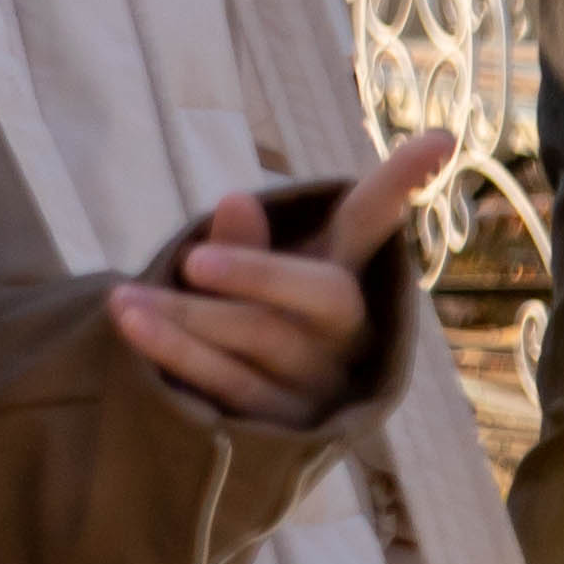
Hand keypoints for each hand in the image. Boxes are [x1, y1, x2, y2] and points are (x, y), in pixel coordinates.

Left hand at [115, 132, 445, 426]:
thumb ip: (242, 242)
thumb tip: (237, 200)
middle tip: (193, 259)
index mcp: (343, 279)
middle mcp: (348, 331)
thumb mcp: (240, 273)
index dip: (401, 181)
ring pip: (262, 342)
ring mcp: (322, 382)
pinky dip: (177, 355)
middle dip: (256, 273)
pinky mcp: (287, 427)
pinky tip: (134, 329)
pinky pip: (230, 387)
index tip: (441, 136)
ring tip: (122, 299)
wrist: (234, 413)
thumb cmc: (242, 318)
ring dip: (188, 318)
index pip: (372, 224)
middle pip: (321, 295)